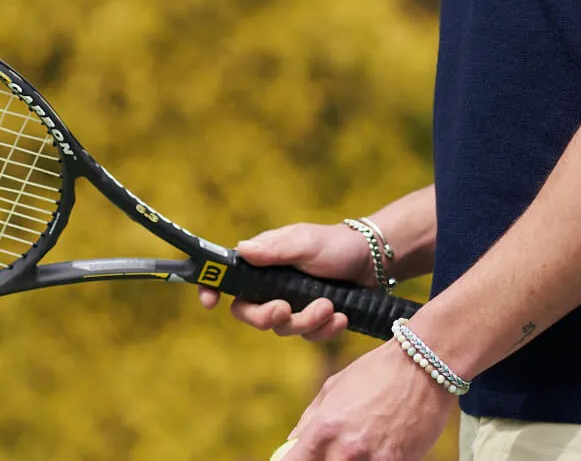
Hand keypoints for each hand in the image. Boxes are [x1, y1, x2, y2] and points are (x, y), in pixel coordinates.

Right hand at [197, 222, 372, 340]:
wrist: (371, 261)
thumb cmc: (334, 244)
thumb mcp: (306, 242)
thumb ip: (275, 249)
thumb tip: (241, 250)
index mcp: (263, 262)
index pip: (228, 276)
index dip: (212, 288)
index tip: (209, 302)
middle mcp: (271, 285)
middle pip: (249, 313)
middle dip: (266, 317)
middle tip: (285, 309)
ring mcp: (291, 304)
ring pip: (282, 329)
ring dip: (306, 321)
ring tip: (330, 305)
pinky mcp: (311, 320)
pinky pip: (308, 337)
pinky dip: (325, 330)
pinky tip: (341, 318)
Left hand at [283, 339, 454, 459]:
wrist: (424, 365)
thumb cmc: (377, 371)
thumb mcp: (336, 386)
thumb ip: (311, 417)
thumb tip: (293, 442)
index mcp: (325, 427)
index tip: (297, 460)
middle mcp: (346, 450)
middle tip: (337, 452)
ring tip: (363, 447)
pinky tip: (382, 448)